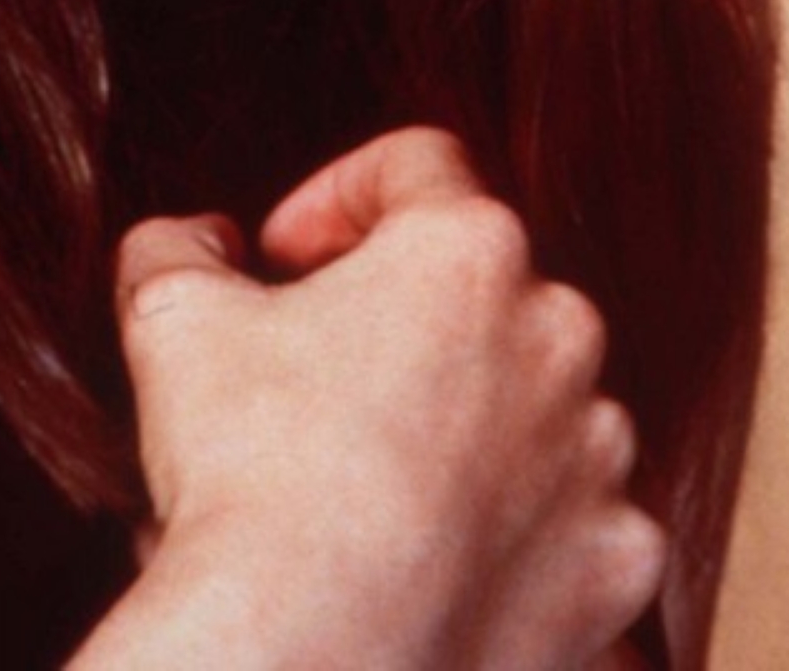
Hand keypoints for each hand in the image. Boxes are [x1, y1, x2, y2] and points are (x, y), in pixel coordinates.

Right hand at [99, 127, 664, 670]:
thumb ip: (182, 247)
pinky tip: (433, 567)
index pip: (415, 166)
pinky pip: (569, 532)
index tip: (281, 259)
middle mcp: (560, 335)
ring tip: (365, 489)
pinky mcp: (616, 567)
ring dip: (465, 430)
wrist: (312, 652)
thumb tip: (196, 243)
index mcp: (469, 249)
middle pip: (481, 293)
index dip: (334, 199)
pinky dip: (512, 543)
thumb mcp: (172, 317)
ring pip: (534, 412)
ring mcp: (599, 457)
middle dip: (401, 325)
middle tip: (315, 382)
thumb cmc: (249, 470)